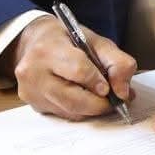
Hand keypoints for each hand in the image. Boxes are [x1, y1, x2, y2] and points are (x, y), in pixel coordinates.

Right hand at [4, 15, 136, 119]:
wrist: (35, 42)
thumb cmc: (68, 40)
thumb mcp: (96, 42)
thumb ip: (117, 63)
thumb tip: (124, 93)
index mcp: (48, 49)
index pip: (78, 70)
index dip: (98, 82)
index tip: (110, 88)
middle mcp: (33, 71)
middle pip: (73, 99)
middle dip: (99, 104)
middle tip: (113, 101)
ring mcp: (30, 91)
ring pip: (69, 111)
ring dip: (91, 110)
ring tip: (102, 99)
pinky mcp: (33, 104)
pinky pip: (62, 114)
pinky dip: (79, 111)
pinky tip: (84, 99)